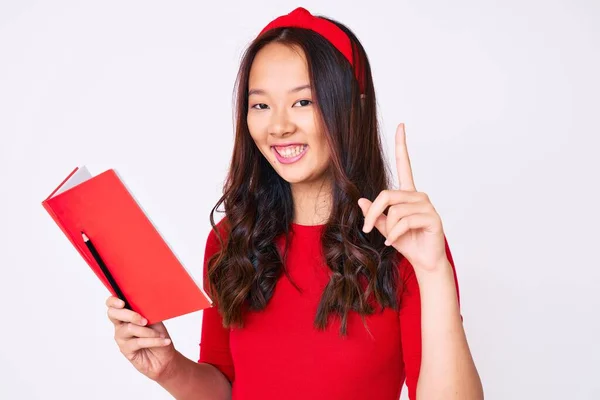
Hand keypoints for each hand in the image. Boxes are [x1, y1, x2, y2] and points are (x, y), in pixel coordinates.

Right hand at [106, 296, 176, 380]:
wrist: (164, 357)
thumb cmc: (158, 335)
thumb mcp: (154, 319)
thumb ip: (145, 311)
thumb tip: (144, 303)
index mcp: (126, 315)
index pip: (112, 305)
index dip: (113, 301)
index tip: (122, 302)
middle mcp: (120, 325)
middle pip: (114, 314)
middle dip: (130, 315)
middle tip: (145, 321)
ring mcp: (121, 338)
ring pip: (130, 328)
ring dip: (148, 331)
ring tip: (159, 335)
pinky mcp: (125, 350)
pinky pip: (139, 342)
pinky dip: (154, 341)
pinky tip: (163, 341)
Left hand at [358, 123, 446, 271]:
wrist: (424, 261)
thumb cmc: (407, 242)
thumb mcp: (385, 228)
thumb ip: (375, 214)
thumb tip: (361, 200)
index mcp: (407, 194)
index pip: (405, 164)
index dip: (401, 145)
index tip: (400, 126)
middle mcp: (418, 195)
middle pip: (387, 194)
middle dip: (373, 213)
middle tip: (366, 228)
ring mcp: (426, 205)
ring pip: (394, 210)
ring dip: (387, 228)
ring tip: (390, 239)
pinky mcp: (431, 217)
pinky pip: (404, 221)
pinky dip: (394, 234)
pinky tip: (393, 242)